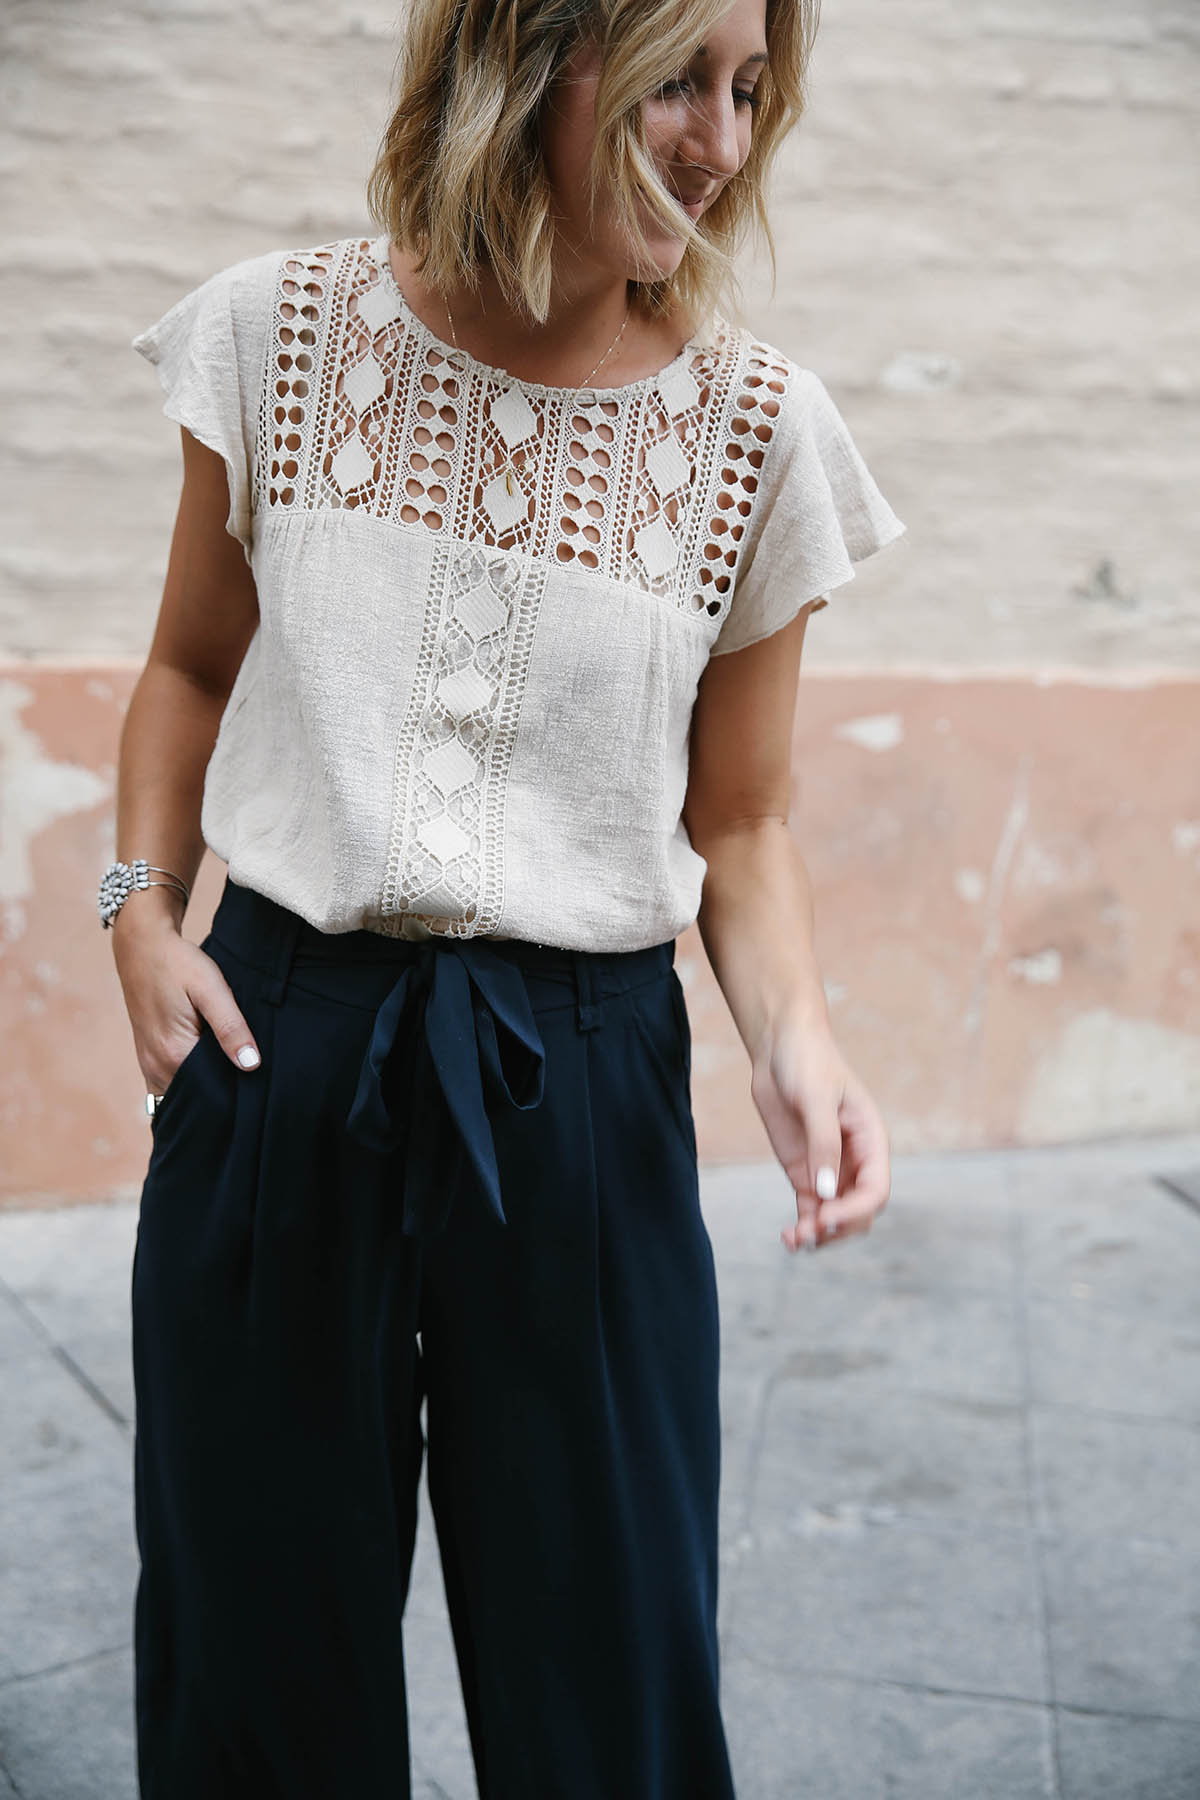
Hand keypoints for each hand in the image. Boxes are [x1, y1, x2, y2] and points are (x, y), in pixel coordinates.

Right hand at [111, 912, 260, 1094]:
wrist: (142, 946)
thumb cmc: (179, 963)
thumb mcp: (211, 988)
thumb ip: (231, 1027)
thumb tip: (251, 1065)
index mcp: (175, 1053)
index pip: (213, 1094)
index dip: (237, 1094)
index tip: (256, 1088)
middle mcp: (157, 1067)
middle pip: (197, 1099)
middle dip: (222, 1098)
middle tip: (249, 1083)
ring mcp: (148, 1065)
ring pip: (181, 1096)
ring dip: (204, 1093)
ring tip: (231, 1078)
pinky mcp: (146, 1058)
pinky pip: (168, 1087)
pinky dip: (188, 1086)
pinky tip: (210, 1073)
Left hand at [749, 1015, 890, 1252]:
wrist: (780, 1048)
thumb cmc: (807, 1063)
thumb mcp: (816, 1099)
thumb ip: (823, 1145)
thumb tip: (826, 1192)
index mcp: (871, 1141)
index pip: (876, 1190)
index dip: (856, 1210)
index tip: (827, 1218)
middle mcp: (855, 1160)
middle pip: (859, 1211)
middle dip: (838, 1229)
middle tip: (809, 1234)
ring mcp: (829, 1169)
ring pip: (835, 1216)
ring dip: (820, 1234)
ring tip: (794, 1241)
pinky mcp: (805, 1171)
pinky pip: (811, 1209)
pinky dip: (804, 1226)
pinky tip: (789, 1238)